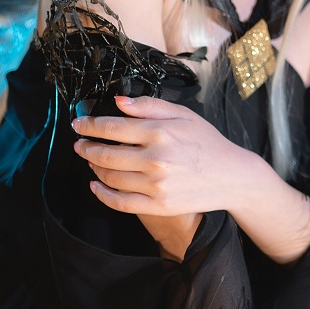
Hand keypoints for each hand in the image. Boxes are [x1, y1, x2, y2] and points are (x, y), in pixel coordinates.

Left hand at [72, 95, 251, 217]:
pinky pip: (120, 203)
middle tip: (80, 144)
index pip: (112, 128)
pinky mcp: (158, 206)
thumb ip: (149, 106)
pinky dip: (102, 194)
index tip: (78, 125)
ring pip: (109, 178)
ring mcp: (156, 186)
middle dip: (86, 148)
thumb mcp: (183, 115)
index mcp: (160, 133)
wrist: (232, 176)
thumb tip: (118, 101)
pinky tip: (95, 186)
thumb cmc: (207, 142)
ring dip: (93, 168)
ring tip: (91, 161)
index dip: (89, 126)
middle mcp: (155, 160)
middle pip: (106, 155)